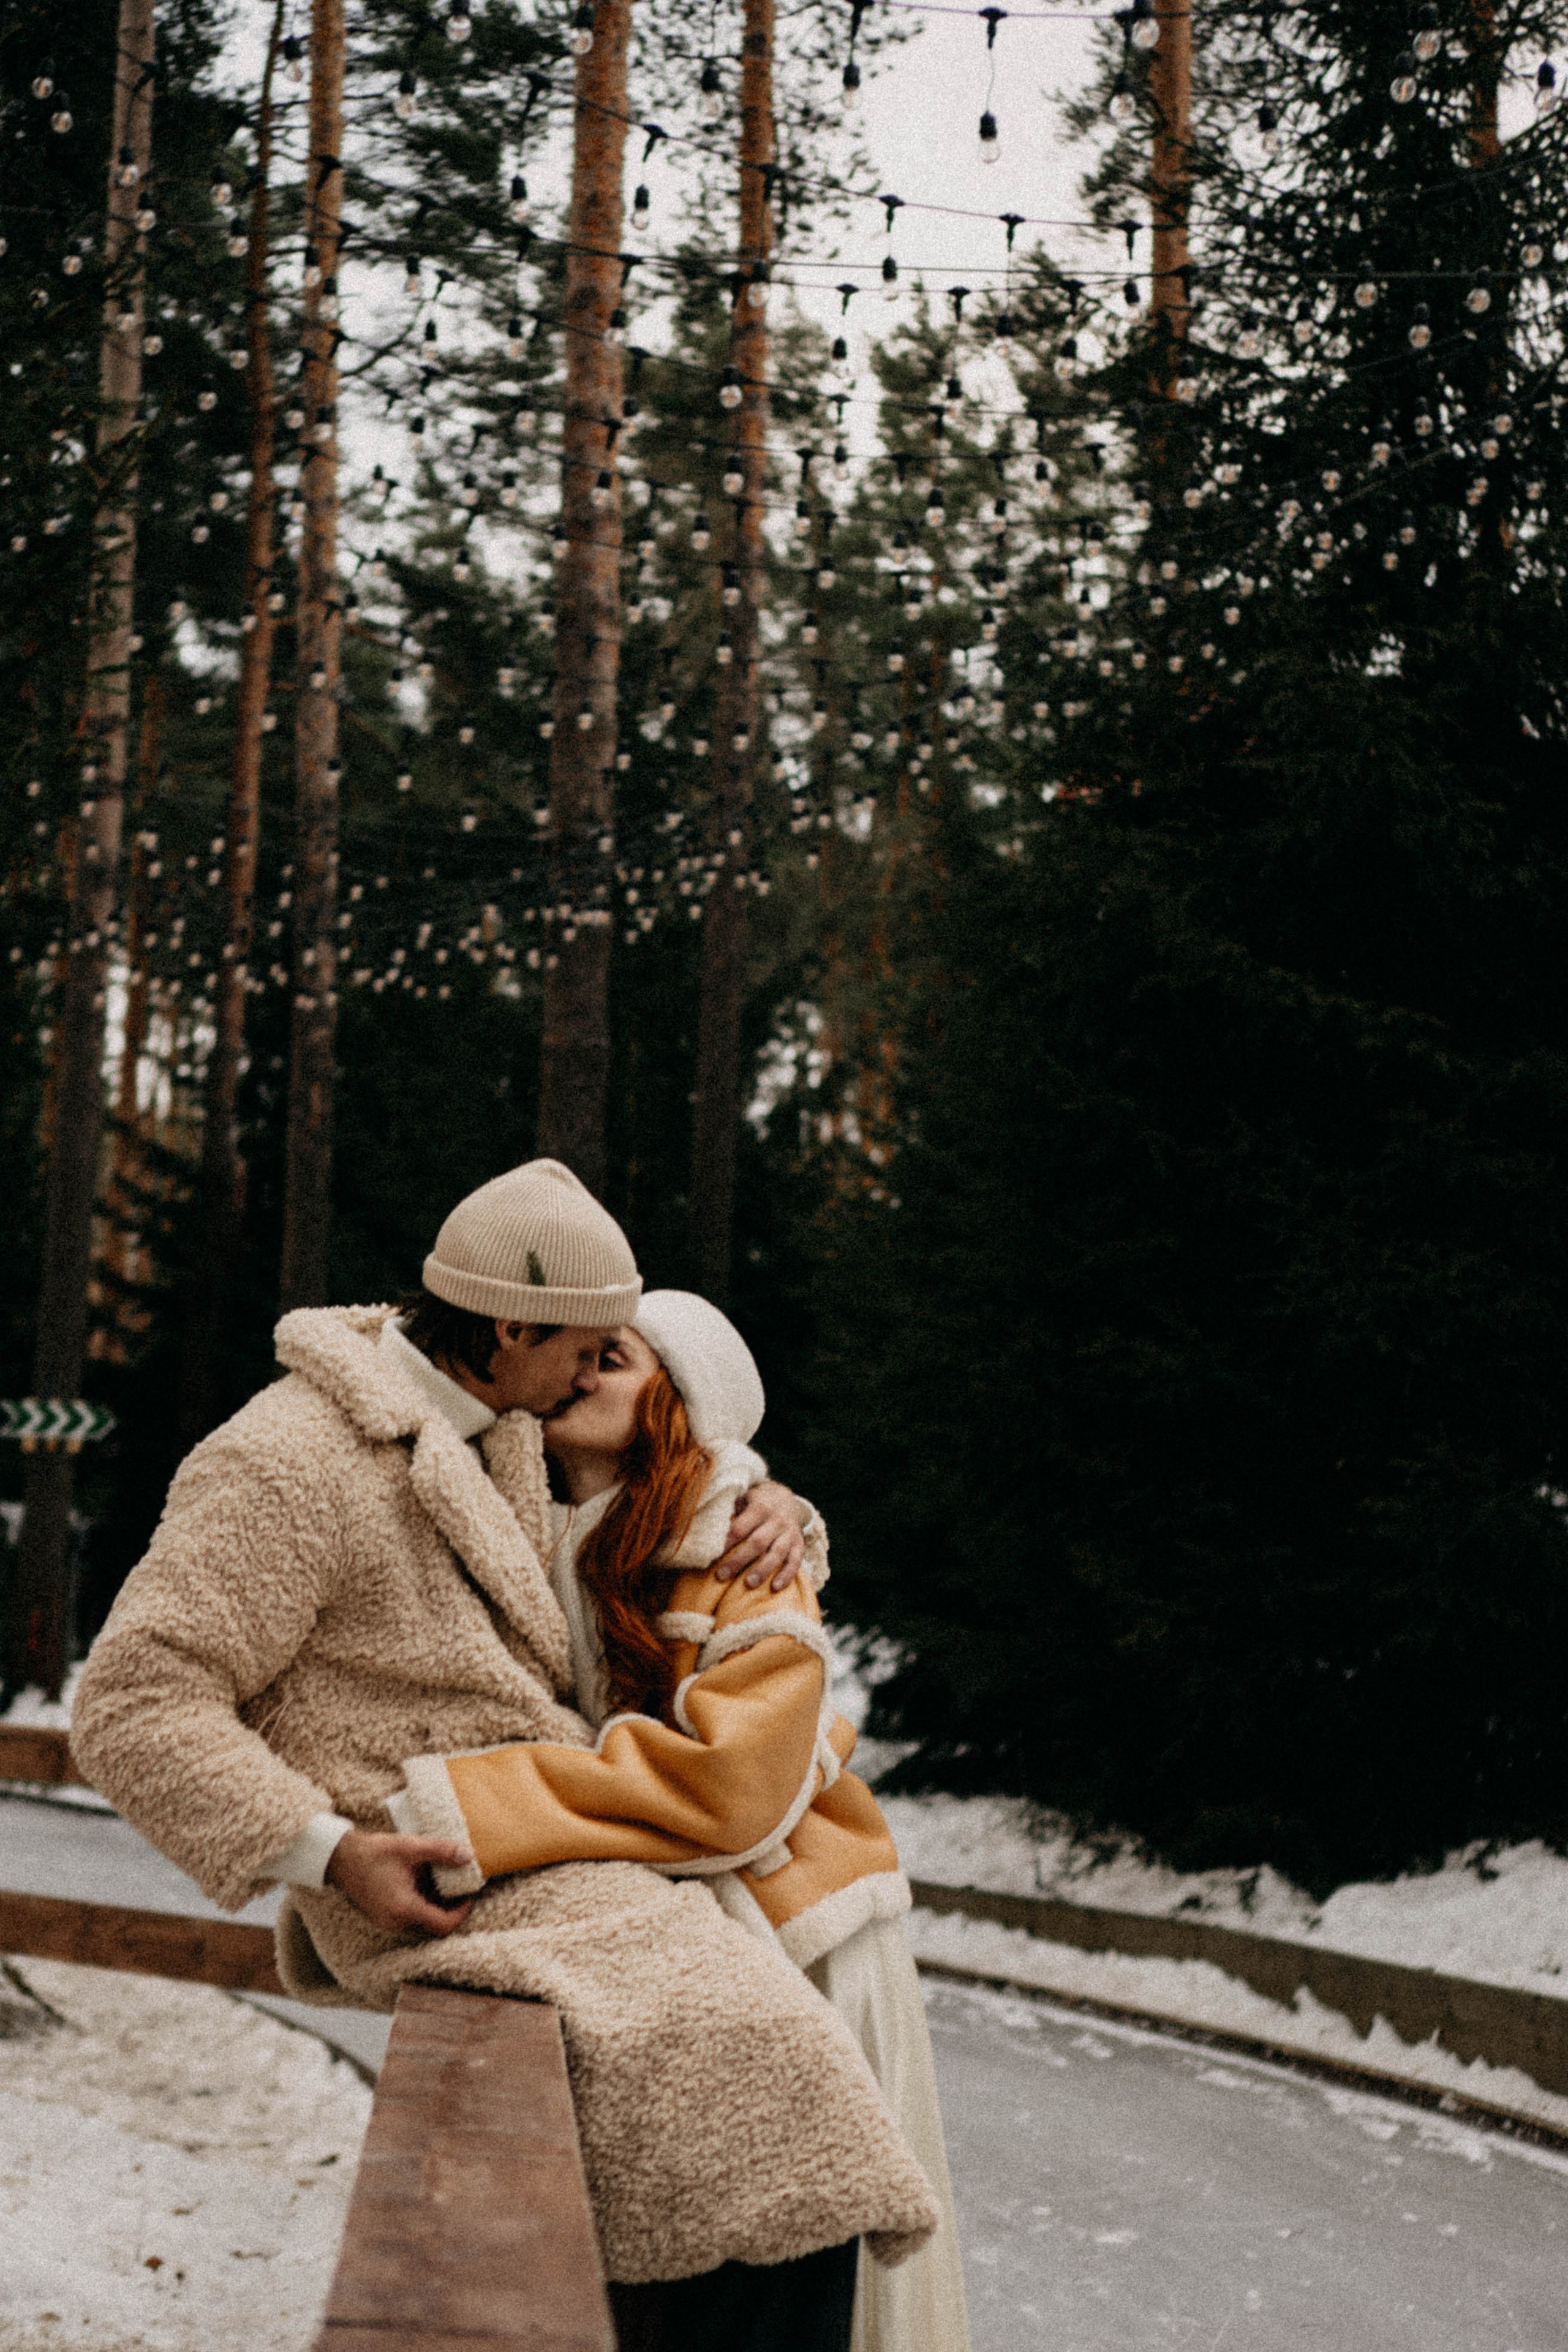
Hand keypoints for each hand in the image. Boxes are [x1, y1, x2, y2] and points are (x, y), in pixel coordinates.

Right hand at [325, 1829, 476, 1936]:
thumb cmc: (374, 1852)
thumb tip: (468, 1855)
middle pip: (434, 1926)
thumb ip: (441, 1851)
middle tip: (462, 1888)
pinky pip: (410, 1918)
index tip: (470, 1894)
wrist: (340, 1858)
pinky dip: (423, 1906)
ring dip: (437, 1907)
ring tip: (445, 1884)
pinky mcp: (383, 1918)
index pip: (443, 1924)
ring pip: (422, 1923)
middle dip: (451, 1909)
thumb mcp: (411, 1847)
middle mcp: (395, 1922)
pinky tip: (426, 1885)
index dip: (462, 1912)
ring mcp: (388, 1922)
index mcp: (404, 1908)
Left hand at [714, 1479, 804, 1591]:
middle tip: (722, 1576)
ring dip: (763, 1569)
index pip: (740, 1528)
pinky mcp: (799, 1544)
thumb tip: (706, 1530)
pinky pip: (795, 1561)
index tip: (712, 1556)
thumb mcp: (744, 1499)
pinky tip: (775, 1587)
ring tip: (749, 1584)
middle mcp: (777, 1520)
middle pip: (757, 1542)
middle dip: (739, 1560)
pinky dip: (787, 1574)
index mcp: (760, 1507)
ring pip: (776, 1553)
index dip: (726, 1543)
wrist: (786, 1498)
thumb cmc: (757, 1503)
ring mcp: (789, 1533)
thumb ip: (731, 1512)